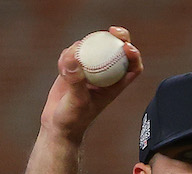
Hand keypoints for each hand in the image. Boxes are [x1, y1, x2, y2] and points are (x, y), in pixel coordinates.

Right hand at [40, 26, 143, 141]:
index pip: (132, 67)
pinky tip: (62, 68)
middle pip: (117, 50)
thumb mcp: (77, 102)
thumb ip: (76, 81)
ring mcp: (90, 70)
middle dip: (118, 37)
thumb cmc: (73, 120)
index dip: (134, 55)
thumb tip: (74, 59)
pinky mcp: (74, 67)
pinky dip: (67, 55)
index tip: (126, 47)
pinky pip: (73, 53)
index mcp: (114, 85)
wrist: (58, 125)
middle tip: (112, 31)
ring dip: (84, 46)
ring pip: (94, 47)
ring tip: (70, 64)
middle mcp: (105, 75)